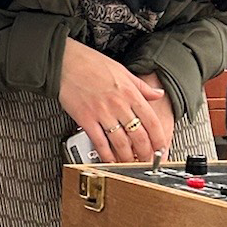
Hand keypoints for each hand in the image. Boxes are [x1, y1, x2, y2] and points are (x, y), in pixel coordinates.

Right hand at [58, 38, 166, 163]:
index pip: (152, 121)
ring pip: (121, 143)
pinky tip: (110, 160)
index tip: (161, 148)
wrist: (64, 61)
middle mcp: (118, 104)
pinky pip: (100, 143)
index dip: (159, 139)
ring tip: (131, 164)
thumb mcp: (122, 70)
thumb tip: (158, 93)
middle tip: (147, 161)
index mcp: (129, 92)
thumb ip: (141, 86)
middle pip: (138, 136)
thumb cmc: (90, 63)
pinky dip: (106, 155)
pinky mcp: (86, 120)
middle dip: (146, 153)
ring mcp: (102, 113)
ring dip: (128, 158)